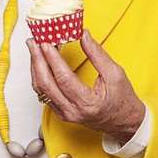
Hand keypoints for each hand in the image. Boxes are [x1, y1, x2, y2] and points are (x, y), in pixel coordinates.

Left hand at [27, 33, 144, 144]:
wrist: (124, 122)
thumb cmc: (122, 100)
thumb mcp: (115, 74)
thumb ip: (97, 54)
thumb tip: (83, 35)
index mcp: (88, 103)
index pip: (64, 78)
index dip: (53, 59)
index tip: (46, 43)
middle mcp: (72, 111)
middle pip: (46, 84)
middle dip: (37, 60)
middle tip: (34, 42)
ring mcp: (64, 114)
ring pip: (41, 89)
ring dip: (36, 67)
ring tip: (34, 48)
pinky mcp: (60, 112)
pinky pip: (43, 93)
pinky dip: (39, 76)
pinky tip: (40, 63)